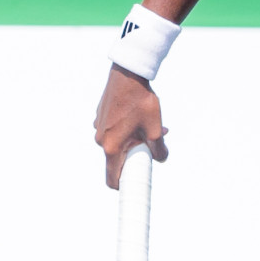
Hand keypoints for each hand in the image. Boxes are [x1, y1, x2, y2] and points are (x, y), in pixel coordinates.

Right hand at [93, 64, 168, 187]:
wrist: (128, 74)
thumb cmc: (141, 102)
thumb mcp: (155, 128)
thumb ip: (159, 149)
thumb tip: (161, 159)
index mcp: (111, 147)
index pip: (112, 178)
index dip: (122, 186)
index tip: (134, 185)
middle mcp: (100, 139)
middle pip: (117, 158)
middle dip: (135, 154)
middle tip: (152, 144)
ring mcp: (99, 127)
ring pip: (117, 142)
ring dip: (133, 139)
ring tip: (153, 125)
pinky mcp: (101, 116)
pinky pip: (113, 130)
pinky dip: (126, 128)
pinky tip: (140, 116)